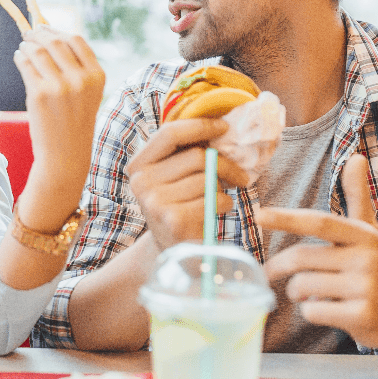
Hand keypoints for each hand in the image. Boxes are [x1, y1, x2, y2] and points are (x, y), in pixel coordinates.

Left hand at [13, 26, 104, 200]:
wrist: (65, 154)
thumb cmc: (75, 121)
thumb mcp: (87, 93)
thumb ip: (77, 66)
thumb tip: (51, 34)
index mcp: (97, 76)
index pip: (76, 40)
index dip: (58, 30)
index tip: (47, 29)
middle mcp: (81, 79)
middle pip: (56, 41)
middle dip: (39, 34)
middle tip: (29, 34)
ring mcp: (59, 87)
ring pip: (38, 50)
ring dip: (27, 44)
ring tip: (24, 47)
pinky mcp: (39, 94)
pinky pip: (26, 64)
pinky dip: (20, 56)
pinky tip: (20, 57)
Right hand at [125, 119, 251, 249]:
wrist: (172, 253)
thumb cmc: (179, 207)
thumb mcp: (172, 178)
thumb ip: (184, 153)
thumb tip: (221, 125)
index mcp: (138, 166)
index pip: (169, 133)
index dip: (200, 125)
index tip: (224, 127)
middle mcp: (141, 182)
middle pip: (196, 156)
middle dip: (225, 164)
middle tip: (239, 176)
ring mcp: (155, 202)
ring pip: (207, 179)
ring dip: (223, 189)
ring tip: (218, 199)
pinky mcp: (174, 220)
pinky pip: (213, 200)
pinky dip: (224, 205)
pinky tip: (215, 213)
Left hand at [258, 154, 377, 348]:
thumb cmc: (373, 268)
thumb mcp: (367, 232)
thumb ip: (358, 197)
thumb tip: (357, 157)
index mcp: (363, 235)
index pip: (318, 222)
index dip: (286, 218)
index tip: (259, 215)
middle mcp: (366, 259)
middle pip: (302, 258)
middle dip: (278, 267)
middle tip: (270, 273)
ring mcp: (365, 288)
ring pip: (303, 287)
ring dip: (295, 292)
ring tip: (306, 293)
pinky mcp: (361, 316)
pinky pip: (312, 311)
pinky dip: (309, 312)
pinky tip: (325, 310)